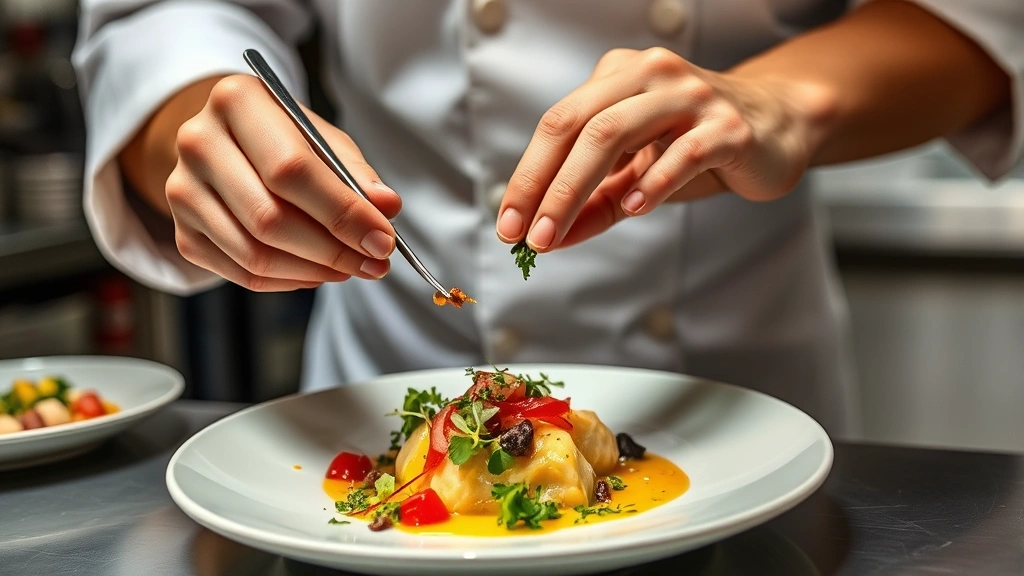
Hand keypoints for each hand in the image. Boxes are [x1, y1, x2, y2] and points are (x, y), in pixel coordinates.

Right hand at [166, 74, 401, 290]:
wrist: (228, 143)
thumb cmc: (285, 139)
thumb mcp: (324, 141)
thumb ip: (355, 174)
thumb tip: (385, 207)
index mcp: (236, 101)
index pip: (291, 170)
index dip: (342, 213)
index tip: (382, 240)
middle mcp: (198, 142)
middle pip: (269, 218)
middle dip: (333, 250)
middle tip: (374, 263)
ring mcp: (182, 191)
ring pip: (255, 254)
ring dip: (314, 271)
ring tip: (350, 268)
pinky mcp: (182, 232)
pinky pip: (241, 273)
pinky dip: (289, 280)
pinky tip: (317, 271)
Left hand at [496, 47, 828, 249]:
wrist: (778, 129)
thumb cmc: (697, 149)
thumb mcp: (636, 175)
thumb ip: (592, 203)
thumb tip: (546, 238)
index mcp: (619, 77)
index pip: (558, 123)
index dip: (527, 175)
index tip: (508, 224)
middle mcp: (650, 74)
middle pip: (581, 127)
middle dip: (545, 185)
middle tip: (529, 235)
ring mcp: (691, 95)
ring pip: (618, 132)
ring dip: (579, 187)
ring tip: (558, 231)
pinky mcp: (729, 126)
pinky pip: (683, 151)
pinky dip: (652, 180)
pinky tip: (633, 207)